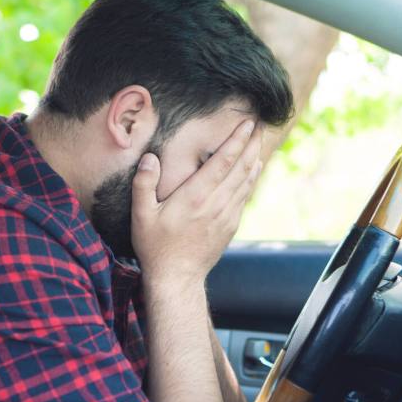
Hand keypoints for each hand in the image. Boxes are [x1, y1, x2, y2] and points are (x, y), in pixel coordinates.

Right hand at [132, 119, 263, 283]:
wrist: (177, 278)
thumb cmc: (156, 246)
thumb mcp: (141, 215)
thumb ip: (143, 184)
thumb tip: (150, 158)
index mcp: (195, 196)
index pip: (223, 162)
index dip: (237, 140)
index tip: (247, 124)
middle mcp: (215, 203)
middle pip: (241, 168)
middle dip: (251, 144)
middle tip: (260, 125)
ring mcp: (226, 215)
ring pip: (246, 181)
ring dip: (254, 159)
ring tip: (259, 141)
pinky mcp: (230, 225)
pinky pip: (245, 196)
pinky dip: (251, 179)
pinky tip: (253, 170)